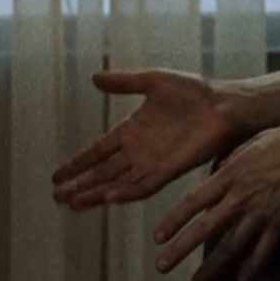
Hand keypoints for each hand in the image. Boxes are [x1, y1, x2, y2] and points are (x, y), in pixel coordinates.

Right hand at [51, 69, 241, 208]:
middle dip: (80, 185)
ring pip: (117, 183)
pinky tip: (108, 198)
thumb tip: (94, 77)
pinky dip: (126, 192)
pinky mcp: (169, 170)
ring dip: (96, 193)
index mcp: (131, 130)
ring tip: (72, 203)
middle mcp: (138, 151)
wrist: (222, 104)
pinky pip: (143, 186)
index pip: (97, 151)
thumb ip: (123, 82)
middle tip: (56, 196)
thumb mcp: (152, 80)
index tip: (56, 176)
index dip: (77, 164)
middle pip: (102, 173)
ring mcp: (152, 163)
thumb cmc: (192, 91)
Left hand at [151, 119, 279, 280]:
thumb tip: (213, 177)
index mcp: (229, 176)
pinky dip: (252, 266)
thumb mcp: (247, 146)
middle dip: (181, 249)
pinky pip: (263, 250)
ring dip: (211, 266)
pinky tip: (240, 279)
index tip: (158, 237)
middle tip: (163, 266)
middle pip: (205, 229)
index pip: (193, 202)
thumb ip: (227, 164)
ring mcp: (261, 213)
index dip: (173, 221)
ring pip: (231, 246)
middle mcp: (240, 198)